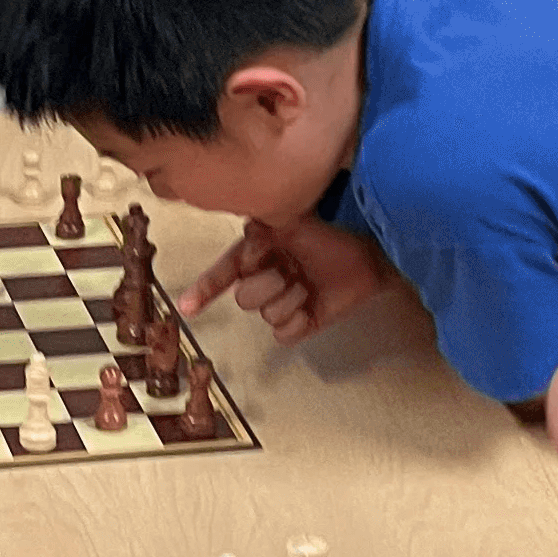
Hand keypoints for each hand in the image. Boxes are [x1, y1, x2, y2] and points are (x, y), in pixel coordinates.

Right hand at [174, 216, 388, 343]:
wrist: (371, 255)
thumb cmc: (333, 234)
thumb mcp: (293, 222)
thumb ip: (261, 231)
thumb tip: (245, 248)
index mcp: (258, 254)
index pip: (223, 272)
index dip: (203, 290)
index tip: (186, 308)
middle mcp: (266, 279)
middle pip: (244, 298)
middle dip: (268, 285)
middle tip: (290, 271)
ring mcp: (283, 302)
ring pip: (266, 316)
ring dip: (290, 300)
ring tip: (308, 285)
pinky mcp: (301, 323)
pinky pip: (283, 334)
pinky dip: (298, 322)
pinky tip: (311, 306)